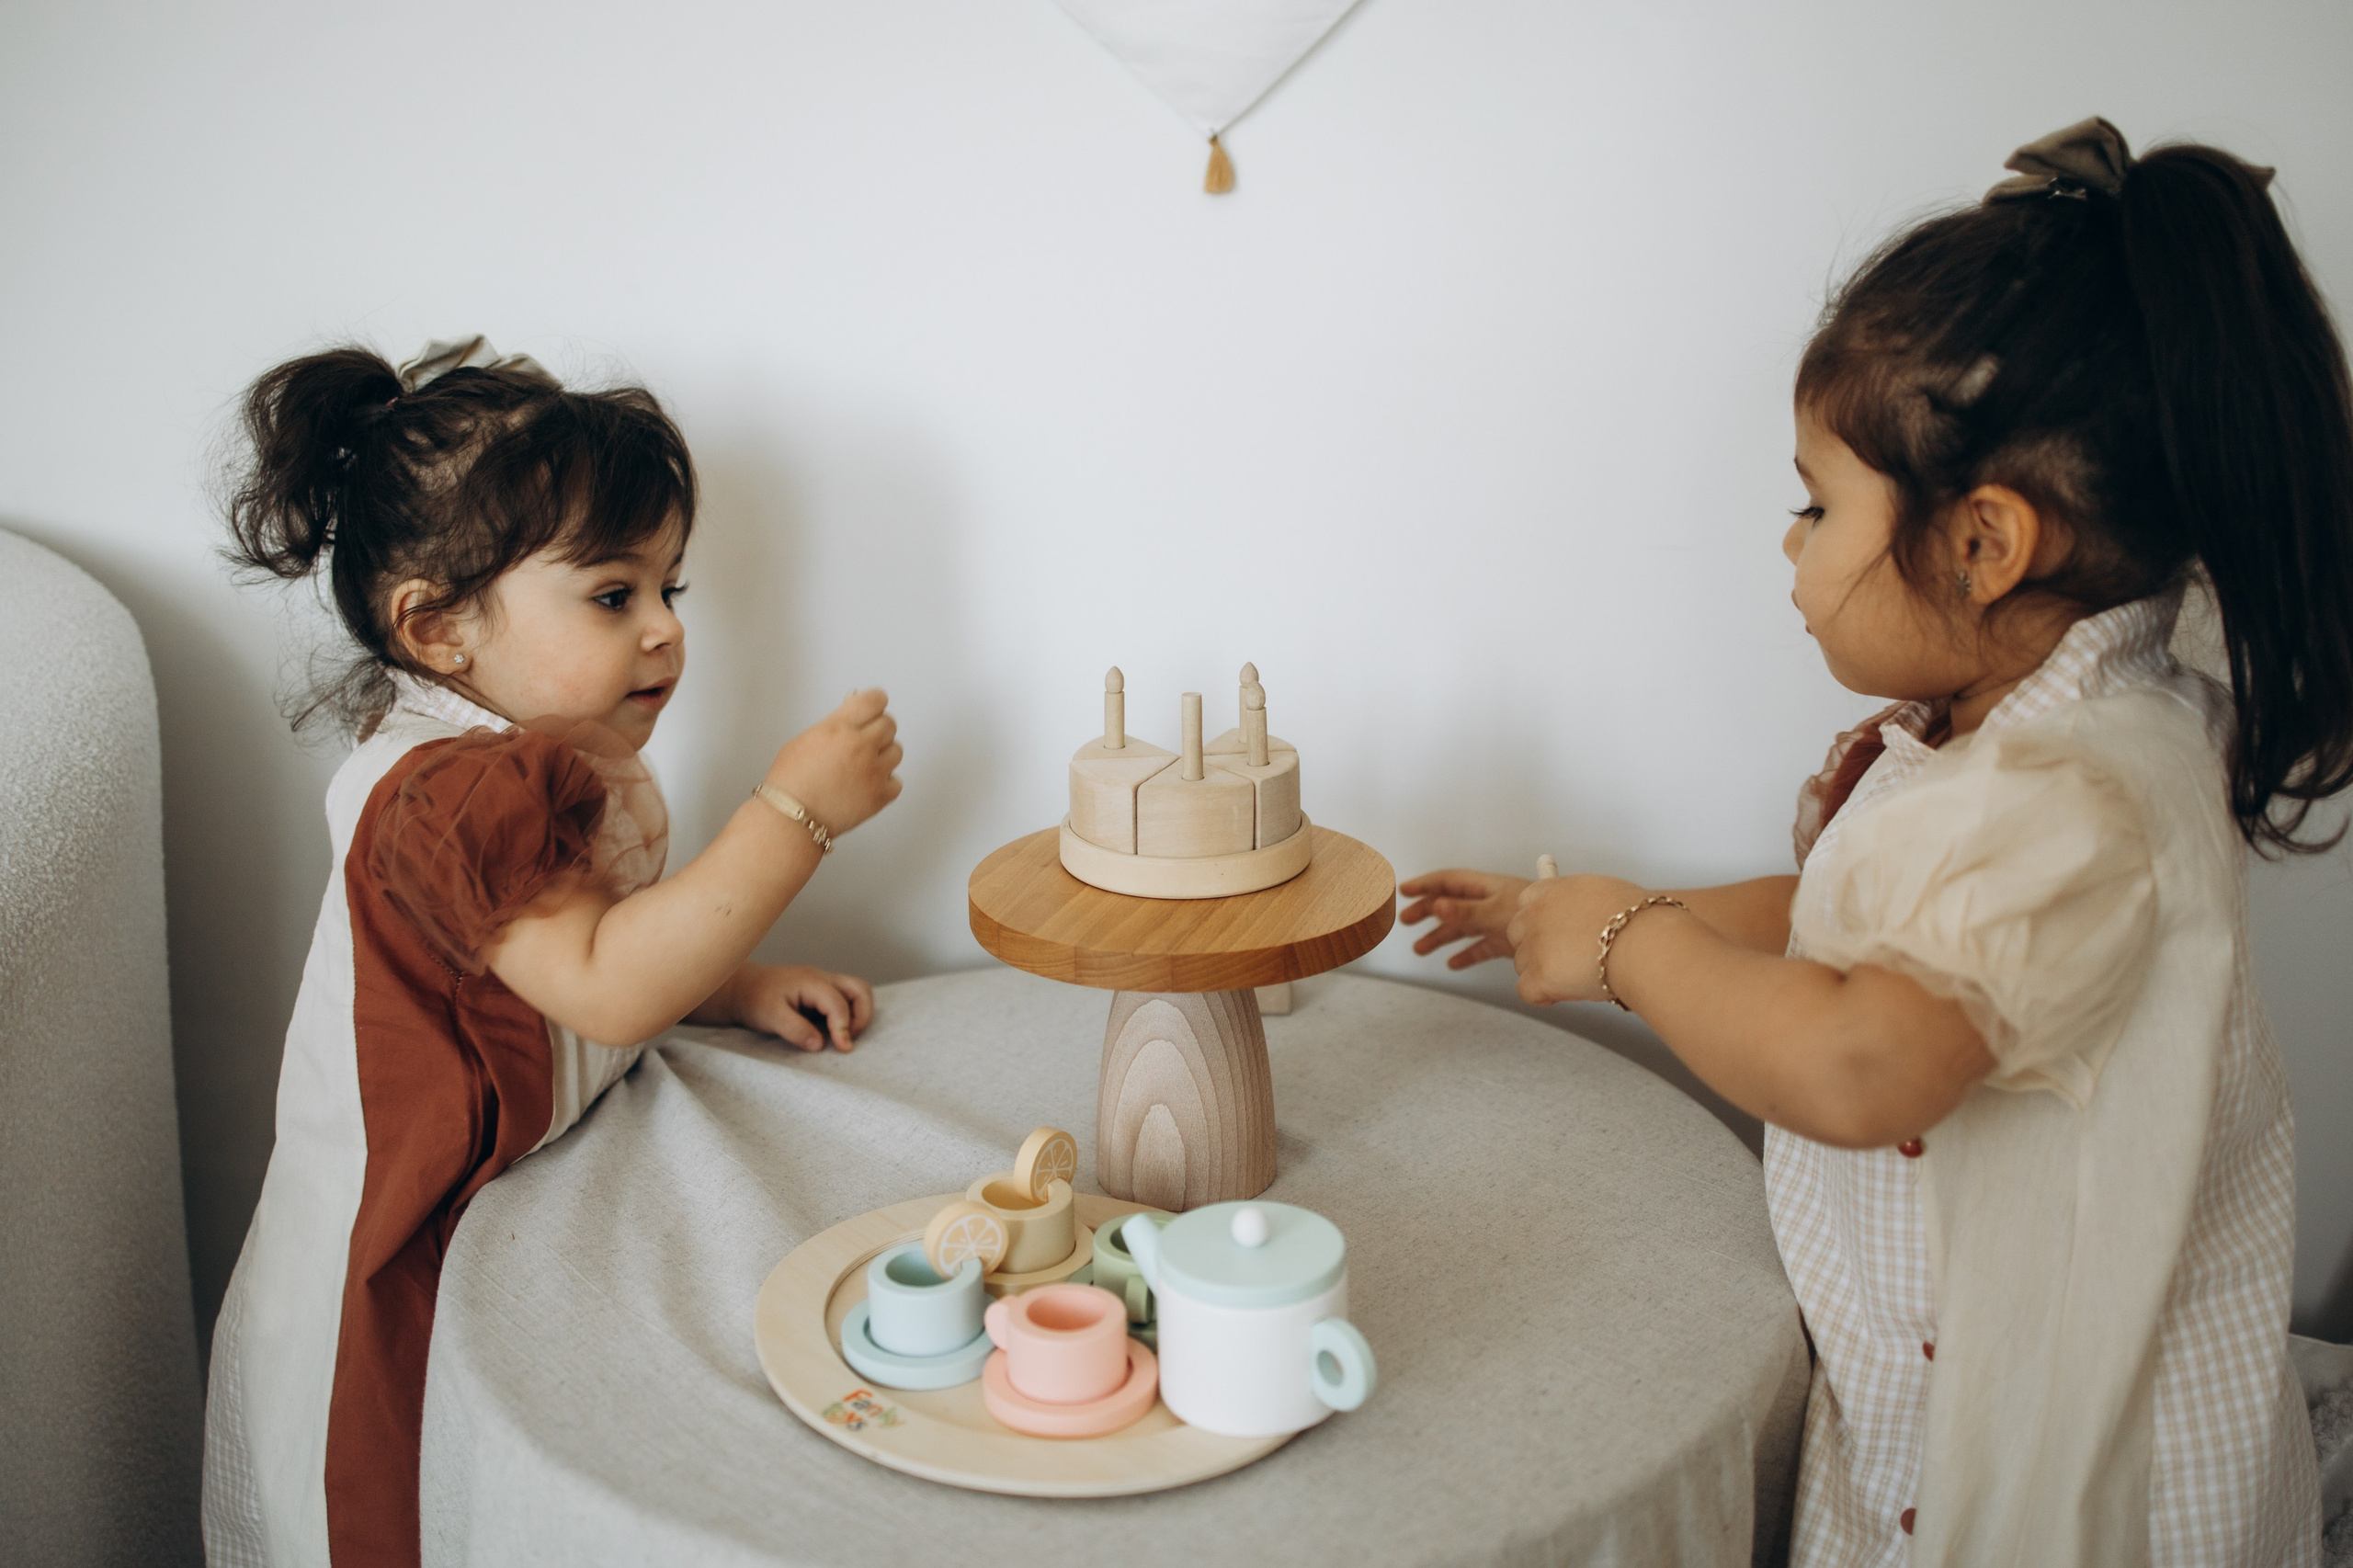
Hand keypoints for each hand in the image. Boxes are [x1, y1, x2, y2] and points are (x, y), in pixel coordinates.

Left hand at [730, 964, 875, 1051]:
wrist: (742, 988)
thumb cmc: (755, 1000)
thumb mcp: (770, 1017)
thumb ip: (796, 1030)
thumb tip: (820, 1045)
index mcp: (811, 982)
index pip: (839, 1003)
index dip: (844, 1027)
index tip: (843, 1048)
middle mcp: (823, 978)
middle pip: (860, 989)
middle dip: (862, 1016)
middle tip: (848, 1039)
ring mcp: (824, 983)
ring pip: (857, 992)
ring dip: (858, 1014)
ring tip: (843, 1034)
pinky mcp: (822, 992)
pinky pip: (846, 998)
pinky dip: (848, 1014)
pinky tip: (833, 1029)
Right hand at [765, 689, 903, 837]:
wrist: (791, 816)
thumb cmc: (791, 781)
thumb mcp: (807, 738)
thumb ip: (835, 722)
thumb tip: (853, 708)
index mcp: (840, 727)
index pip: (875, 699)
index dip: (875, 703)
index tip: (874, 708)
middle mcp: (861, 746)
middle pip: (889, 724)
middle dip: (878, 729)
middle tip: (864, 740)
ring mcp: (873, 771)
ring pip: (897, 751)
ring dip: (883, 755)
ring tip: (862, 766)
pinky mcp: (880, 795)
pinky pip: (897, 782)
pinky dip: (886, 783)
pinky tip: (868, 785)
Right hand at [1398, 869, 1531, 968]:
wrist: (1566, 935)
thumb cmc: (1536, 914)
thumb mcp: (1496, 911)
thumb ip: (1465, 912)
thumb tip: (1436, 906)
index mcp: (1486, 888)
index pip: (1449, 881)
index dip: (1426, 884)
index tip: (1404, 890)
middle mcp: (1490, 903)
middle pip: (1451, 905)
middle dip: (1427, 911)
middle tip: (1406, 921)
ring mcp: (1497, 922)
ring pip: (1462, 928)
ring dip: (1440, 937)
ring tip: (1420, 948)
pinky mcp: (1506, 942)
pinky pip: (1480, 948)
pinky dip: (1466, 955)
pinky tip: (1454, 964)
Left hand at [1506, 873, 1645, 1004]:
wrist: (1645, 943)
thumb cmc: (1638, 920)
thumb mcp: (1603, 894)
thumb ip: (1579, 904)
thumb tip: (1577, 917)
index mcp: (1550, 890)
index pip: (1525, 904)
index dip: (1540, 923)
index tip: (1556, 935)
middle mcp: (1535, 913)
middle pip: (1517, 935)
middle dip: (1537, 949)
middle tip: (1568, 960)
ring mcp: (1534, 945)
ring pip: (1522, 965)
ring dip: (1544, 973)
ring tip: (1579, 976)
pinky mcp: (1539, 975)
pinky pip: (1527, 991)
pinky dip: (1545, 996)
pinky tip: (1570, 992)